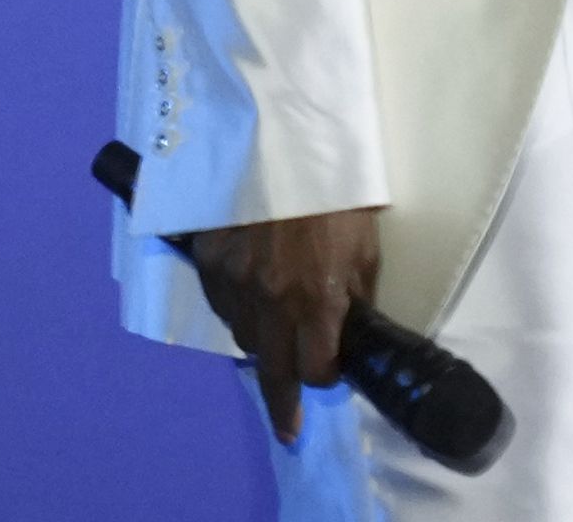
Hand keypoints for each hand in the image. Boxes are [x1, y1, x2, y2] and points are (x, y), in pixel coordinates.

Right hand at [184, 205, 384, 443]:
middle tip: (287, 428)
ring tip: (276, 331)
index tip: (330, 371)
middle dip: (283, 402)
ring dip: (262, 344)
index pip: (317, 368)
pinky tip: (249, 296)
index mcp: (317, 300)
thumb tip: (349, 328)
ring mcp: (234, 286)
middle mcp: (271, 303)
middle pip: (272, 373)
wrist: (283, 144)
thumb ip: (355, 293)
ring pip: (244, 338)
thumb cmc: (338, 193)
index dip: (326, 374)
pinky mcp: (208, 263)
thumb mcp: (364, 244)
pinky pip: (222, 306)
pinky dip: (237, 310)